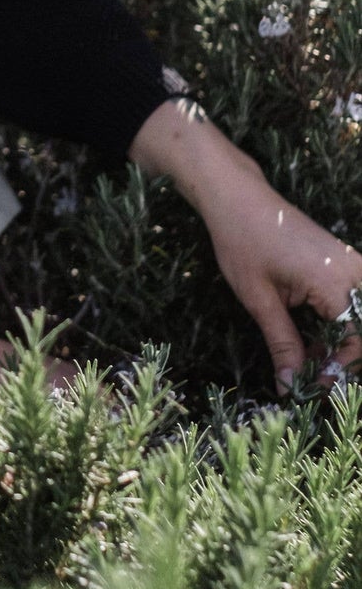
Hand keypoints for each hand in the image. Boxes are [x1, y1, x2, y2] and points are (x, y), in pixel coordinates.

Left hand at [130, 99, 361, 393]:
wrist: (239, 199)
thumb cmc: (243, 242)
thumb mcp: (259, 300)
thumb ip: (282, 344)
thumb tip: (291, 385)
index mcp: (335, 281)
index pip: (354, 342)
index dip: (336, 371)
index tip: (311, 389)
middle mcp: (354, 271)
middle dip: (342, 361)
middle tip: (310, 380)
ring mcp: (354, 264)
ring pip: (360, 320)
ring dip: (340, 346)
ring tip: (306, 362)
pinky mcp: (347, 262)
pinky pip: (355, 303)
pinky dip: (338, 327)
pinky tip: (311, 341)